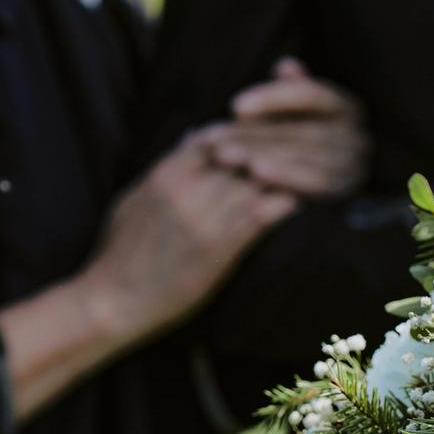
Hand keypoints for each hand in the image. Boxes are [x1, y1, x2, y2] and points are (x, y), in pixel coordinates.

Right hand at [0, 136, 294, 418]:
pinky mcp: (219, 247)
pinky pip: (262, 214)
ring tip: (320, 169)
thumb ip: (167, 167)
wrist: (112, 301)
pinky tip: (310, 203)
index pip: (219, 135)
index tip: (275, 134)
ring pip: (259, 178)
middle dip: (278, 146)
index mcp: (167, 172)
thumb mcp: (136, 199)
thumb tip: (192, 138)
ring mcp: (204, 216)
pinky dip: (287, 204)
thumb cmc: (121, 255)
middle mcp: (188, 187)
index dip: (250, 132)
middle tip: (311, 144)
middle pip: (245, 151)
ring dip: (292, 173)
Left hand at [203, 57, 369, 199]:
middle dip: (257, 135)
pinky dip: (285, 178)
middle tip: (215, 139)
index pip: (309, 94)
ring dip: (265, 156)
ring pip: (307, 157)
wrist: (331, 179)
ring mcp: (354, 164)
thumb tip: (286, 65)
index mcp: (344, 106)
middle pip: (302, 129)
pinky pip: (316, 184)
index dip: (273, 98)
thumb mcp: (294, 112)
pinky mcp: (345, 189)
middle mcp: (356, 134)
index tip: (235, 106)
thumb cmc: (303, 138)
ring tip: (227, 157)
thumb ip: (288, 91)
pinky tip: (254, 175)